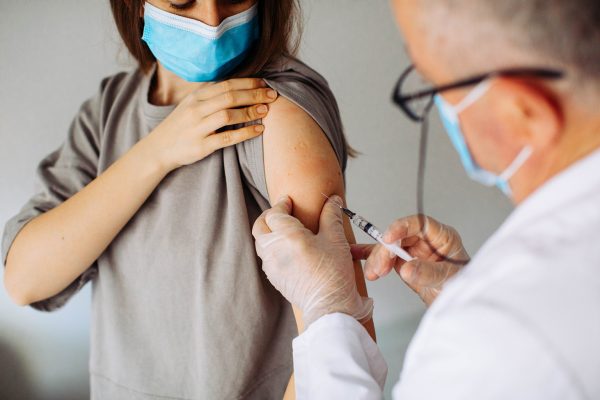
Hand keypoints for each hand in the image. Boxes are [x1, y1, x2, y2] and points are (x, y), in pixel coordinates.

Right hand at [145, 78, 278, 171]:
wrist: (158, 149)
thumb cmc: (180, 126)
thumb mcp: (191, 105)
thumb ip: (211, 97)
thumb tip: (239, 88)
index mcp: (196, 97)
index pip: (226, 84)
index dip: (247, 82)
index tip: (265, 82)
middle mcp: (196, 109)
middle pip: (229, 97)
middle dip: (254, 94)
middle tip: (272, 94)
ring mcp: (198, 127)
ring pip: (228, 115)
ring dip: (250, 111)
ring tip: (266, 110)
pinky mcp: (202, 146)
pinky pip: (227, 137)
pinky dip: (245, 132)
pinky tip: (259, 130)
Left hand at [252, 196, 372, 326]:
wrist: (329, 306)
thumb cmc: (333, 274)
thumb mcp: (336, 239)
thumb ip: (331, 216)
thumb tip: (332, 200)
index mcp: (287, 235)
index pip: (275, 213)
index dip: (281, 204)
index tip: (288, 201)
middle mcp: (274, 249)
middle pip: (260, 226)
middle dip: (268, 216)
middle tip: (281, 212)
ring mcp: (271, 266)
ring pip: (261, 243)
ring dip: (268, 233)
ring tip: (284, 231)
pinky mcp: (274, 278)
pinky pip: (266, 258)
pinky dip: (272, 249)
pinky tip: (286, 250)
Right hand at [351, 215, 468, 305]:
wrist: (462, 305)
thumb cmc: (463, 285)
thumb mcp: (449, 278)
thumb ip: (428, 272)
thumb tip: (407, 268)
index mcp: (441, 237)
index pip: (419, 224)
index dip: (402, 227)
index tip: (389, 238)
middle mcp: (425, 241)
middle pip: (400, 237)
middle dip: (386, 250)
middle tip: (380, 266)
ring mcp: (413, 252)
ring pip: (390, 248)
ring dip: (379, 259)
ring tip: (374, 273)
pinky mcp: (404, 263)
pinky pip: (386, 257)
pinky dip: (373, 257)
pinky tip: (358, 254)